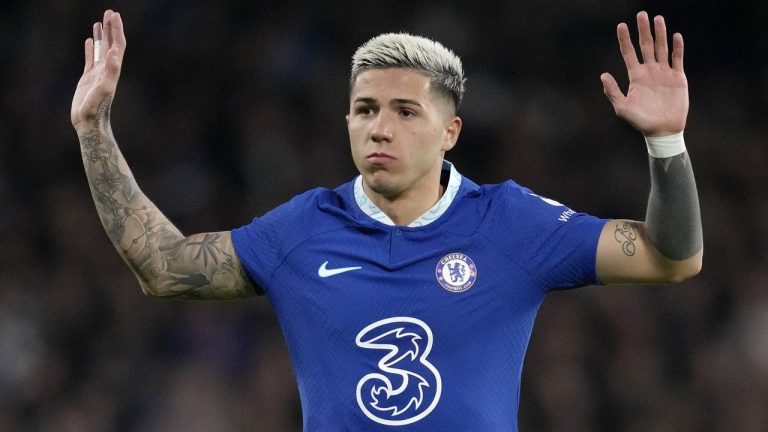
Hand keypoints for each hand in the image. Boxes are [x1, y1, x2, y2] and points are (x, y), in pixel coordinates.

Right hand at [71, 10, 125, 133]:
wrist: (89, 123)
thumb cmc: (96, 109)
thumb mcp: (104, 89)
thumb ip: (111, 72)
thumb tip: (114, 54)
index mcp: (113, 70)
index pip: (117, 45)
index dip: (117, 30)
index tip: (115, 15)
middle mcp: (107, 70)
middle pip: (111, 44)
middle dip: (111, 28)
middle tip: (109, 12)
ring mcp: (98, 73)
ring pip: (101, 50)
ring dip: (102, 36)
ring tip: (100, 21)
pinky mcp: (88, 78)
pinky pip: (90, 59)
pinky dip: (91, 48)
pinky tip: (90, 40)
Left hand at [601, 12, 686, 136]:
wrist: (662, 130)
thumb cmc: (641, 122)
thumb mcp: (623, 108)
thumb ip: (613, 92)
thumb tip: (603, 75)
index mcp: (636, 76)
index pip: (628, 53)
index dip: (624, 39)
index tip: (621, 25)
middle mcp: (649, 71)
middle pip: (646, 46)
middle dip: (643, 30)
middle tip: (641, 14)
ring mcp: (664, 73)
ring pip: (661, 48)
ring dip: (660, 34)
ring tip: (658, 19)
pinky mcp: (678, 77)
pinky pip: (677, 59)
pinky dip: (677, 47)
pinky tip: (675, 36)